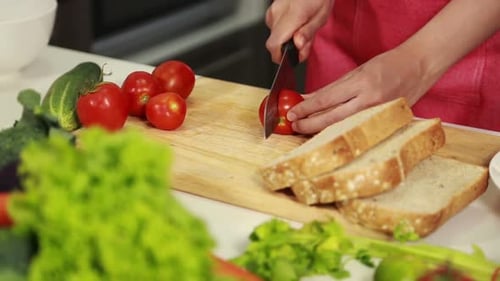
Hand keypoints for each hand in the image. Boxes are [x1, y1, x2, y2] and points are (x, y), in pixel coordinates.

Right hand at [265, 0, 332, 62]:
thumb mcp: (321, 16)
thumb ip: (308, 33)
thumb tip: (298, 45)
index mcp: (291, 16)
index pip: (274, 44)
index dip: (280, 56)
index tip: (290, 59)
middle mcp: (277, 13)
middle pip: (275, 42)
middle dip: (289, 48)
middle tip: (305, 43)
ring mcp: (273, 10)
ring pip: (275, 35)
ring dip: (288, 39)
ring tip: (303, 30)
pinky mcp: (272, 9)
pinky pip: (275, 26)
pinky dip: (285, 30)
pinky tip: (296, 24)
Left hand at [287, 48, 434, 134]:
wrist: (420, 66)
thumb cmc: (389, 64)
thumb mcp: (358, 71)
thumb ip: (334, 88)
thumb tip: (310, 98)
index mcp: (361, 83)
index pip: (326, 99)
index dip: (307, 108)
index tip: (293, 112)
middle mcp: (370, 100)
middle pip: (332, 118)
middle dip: (309, 123)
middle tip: (294, 125)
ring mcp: (378, 113)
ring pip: (343, 127)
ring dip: (321, 130)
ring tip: (305, 130)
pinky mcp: (385, 121)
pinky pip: (357, 129)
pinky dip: (340, 131)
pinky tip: (328, 134)